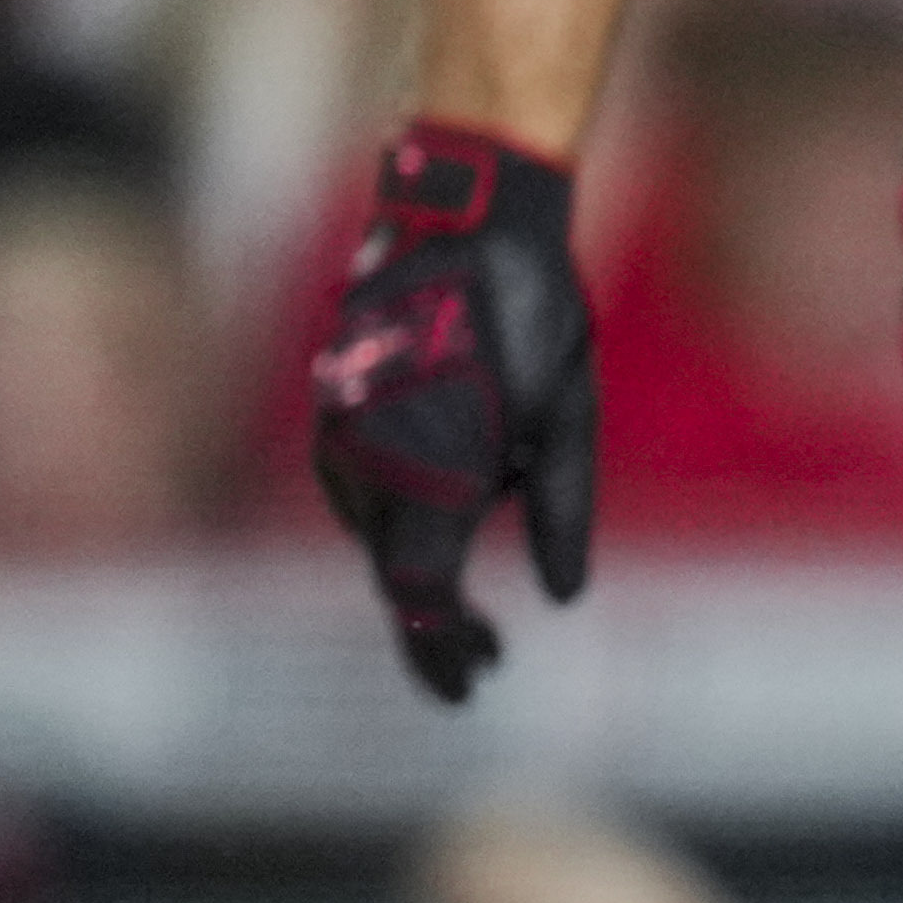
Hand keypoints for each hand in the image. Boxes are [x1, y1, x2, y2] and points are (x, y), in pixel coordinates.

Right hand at [308, 122, 598, 704]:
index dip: (441, 653)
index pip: (419, 598)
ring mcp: (341, 427)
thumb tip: (558, 593)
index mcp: (429, 476)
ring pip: (375, 528)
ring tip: (472, 600)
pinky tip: (447, 512)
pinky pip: (364, 482)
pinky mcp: (335, 399)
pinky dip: (403, 515)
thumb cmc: (530, 312)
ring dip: (419, 565)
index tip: (470, 688)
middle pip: (394, 570)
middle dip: (437, 620)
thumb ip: (560, 512)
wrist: (464, 213)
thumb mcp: (567, 419)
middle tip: (487, 654)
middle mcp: (369, 460)